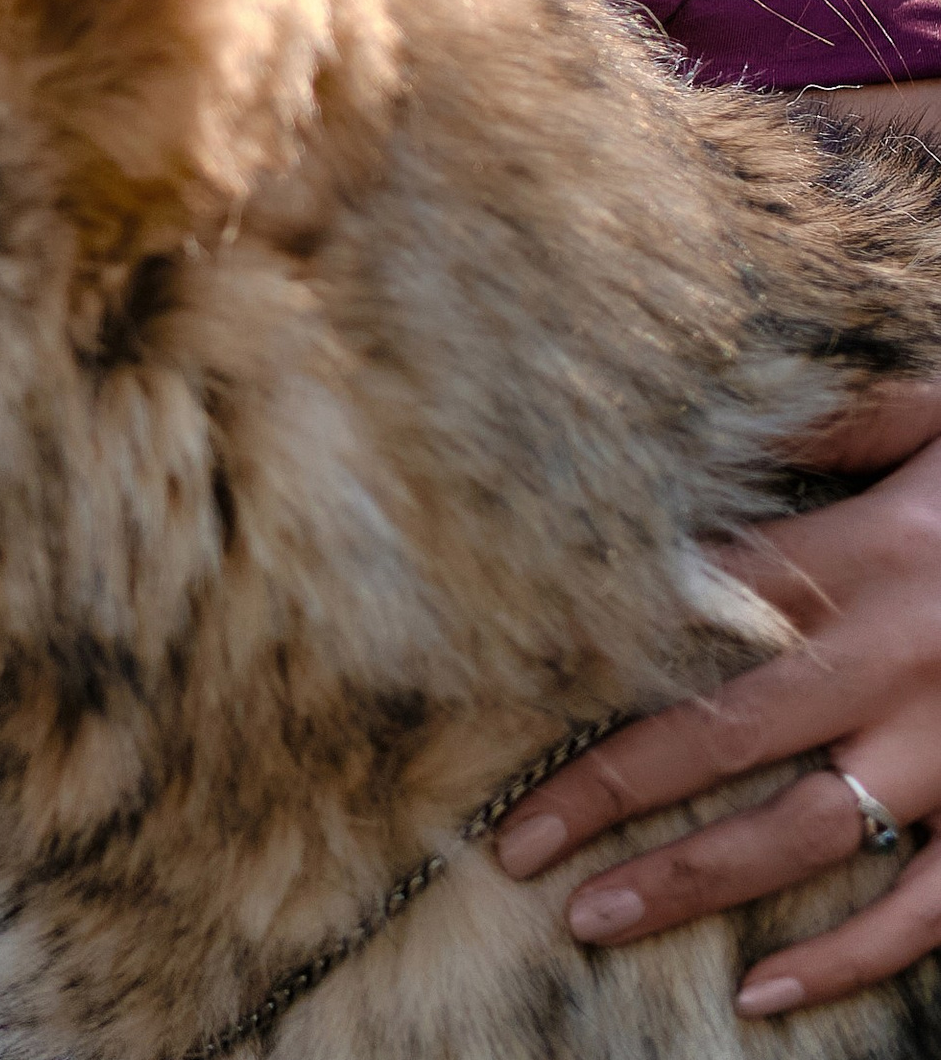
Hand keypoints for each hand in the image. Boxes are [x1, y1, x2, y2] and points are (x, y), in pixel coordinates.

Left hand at [495, 379, 940, 1015]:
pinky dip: (851, 957)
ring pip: (799, 832)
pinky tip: (765, 990)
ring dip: (690, 880)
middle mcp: (890, 656)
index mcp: (860, 553)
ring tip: (591, 916)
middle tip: (515, 843)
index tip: (502, 690)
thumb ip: (821, 424)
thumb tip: (700, 410)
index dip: (591, 653)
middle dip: (605, 793)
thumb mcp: (927, 413)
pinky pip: (931, 907)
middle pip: (717, 735)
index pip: (690, 610)